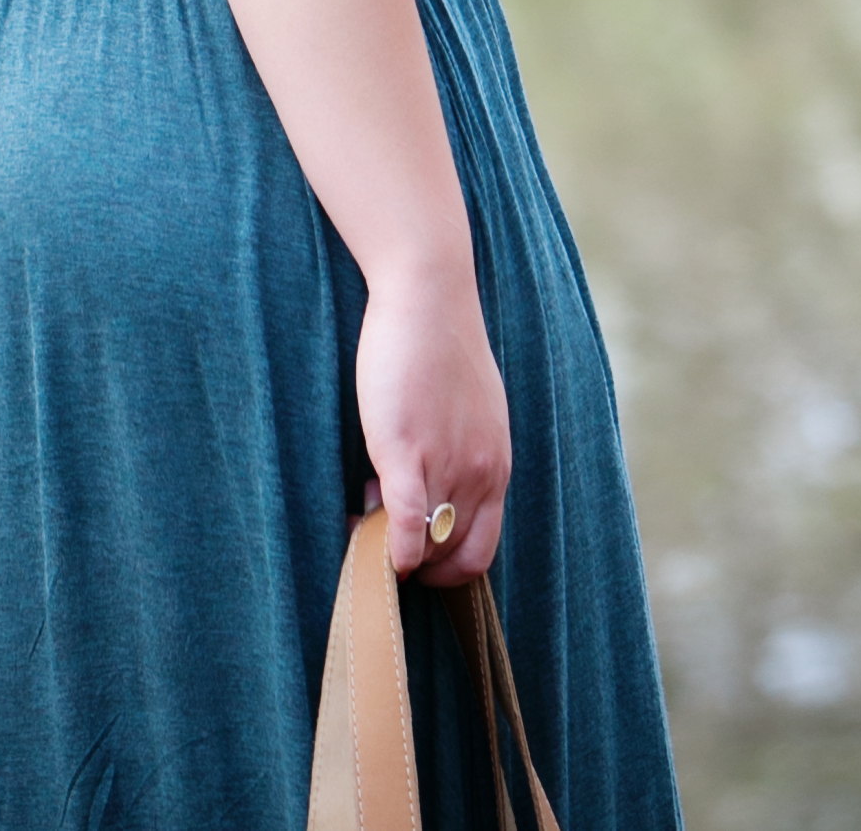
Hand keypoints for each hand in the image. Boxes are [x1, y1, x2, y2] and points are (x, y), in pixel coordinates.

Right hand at [353, 262, 510, 584]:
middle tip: (384, 531)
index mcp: (497, 466)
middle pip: (452, 553)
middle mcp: (480, 475)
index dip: (445, 565)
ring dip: (393, 544)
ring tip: (365, 512)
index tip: (415, 550)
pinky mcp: (405, 451)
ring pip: (425, 543)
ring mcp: (445, 465)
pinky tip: (364, 539)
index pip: (480, 549)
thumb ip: (459, 453)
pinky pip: (405, 525)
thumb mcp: (471, 410)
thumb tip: (427, 489)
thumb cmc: (441, 344)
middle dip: (418, 560)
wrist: (428, 295)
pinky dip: (392, 550)